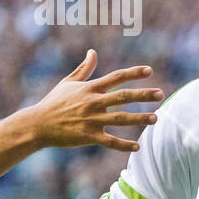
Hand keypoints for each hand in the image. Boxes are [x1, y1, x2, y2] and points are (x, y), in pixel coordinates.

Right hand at [27, 51, 163, 151]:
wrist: (37, 124)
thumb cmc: (54, 103)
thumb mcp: (68, 83)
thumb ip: (84, 68)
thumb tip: (93, 52)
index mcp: (90, 89)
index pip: (116, 77)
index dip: (133, 73)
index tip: (150, 71)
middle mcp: (93, 102)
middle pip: (123, 97)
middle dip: (143, 95)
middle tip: (161, 94)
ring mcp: (91, 120)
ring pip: (120, 119)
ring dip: (139, 118)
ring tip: (156, 118)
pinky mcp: (88, 136)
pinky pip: (109, 141)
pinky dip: (123, 145)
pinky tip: (137, 147)